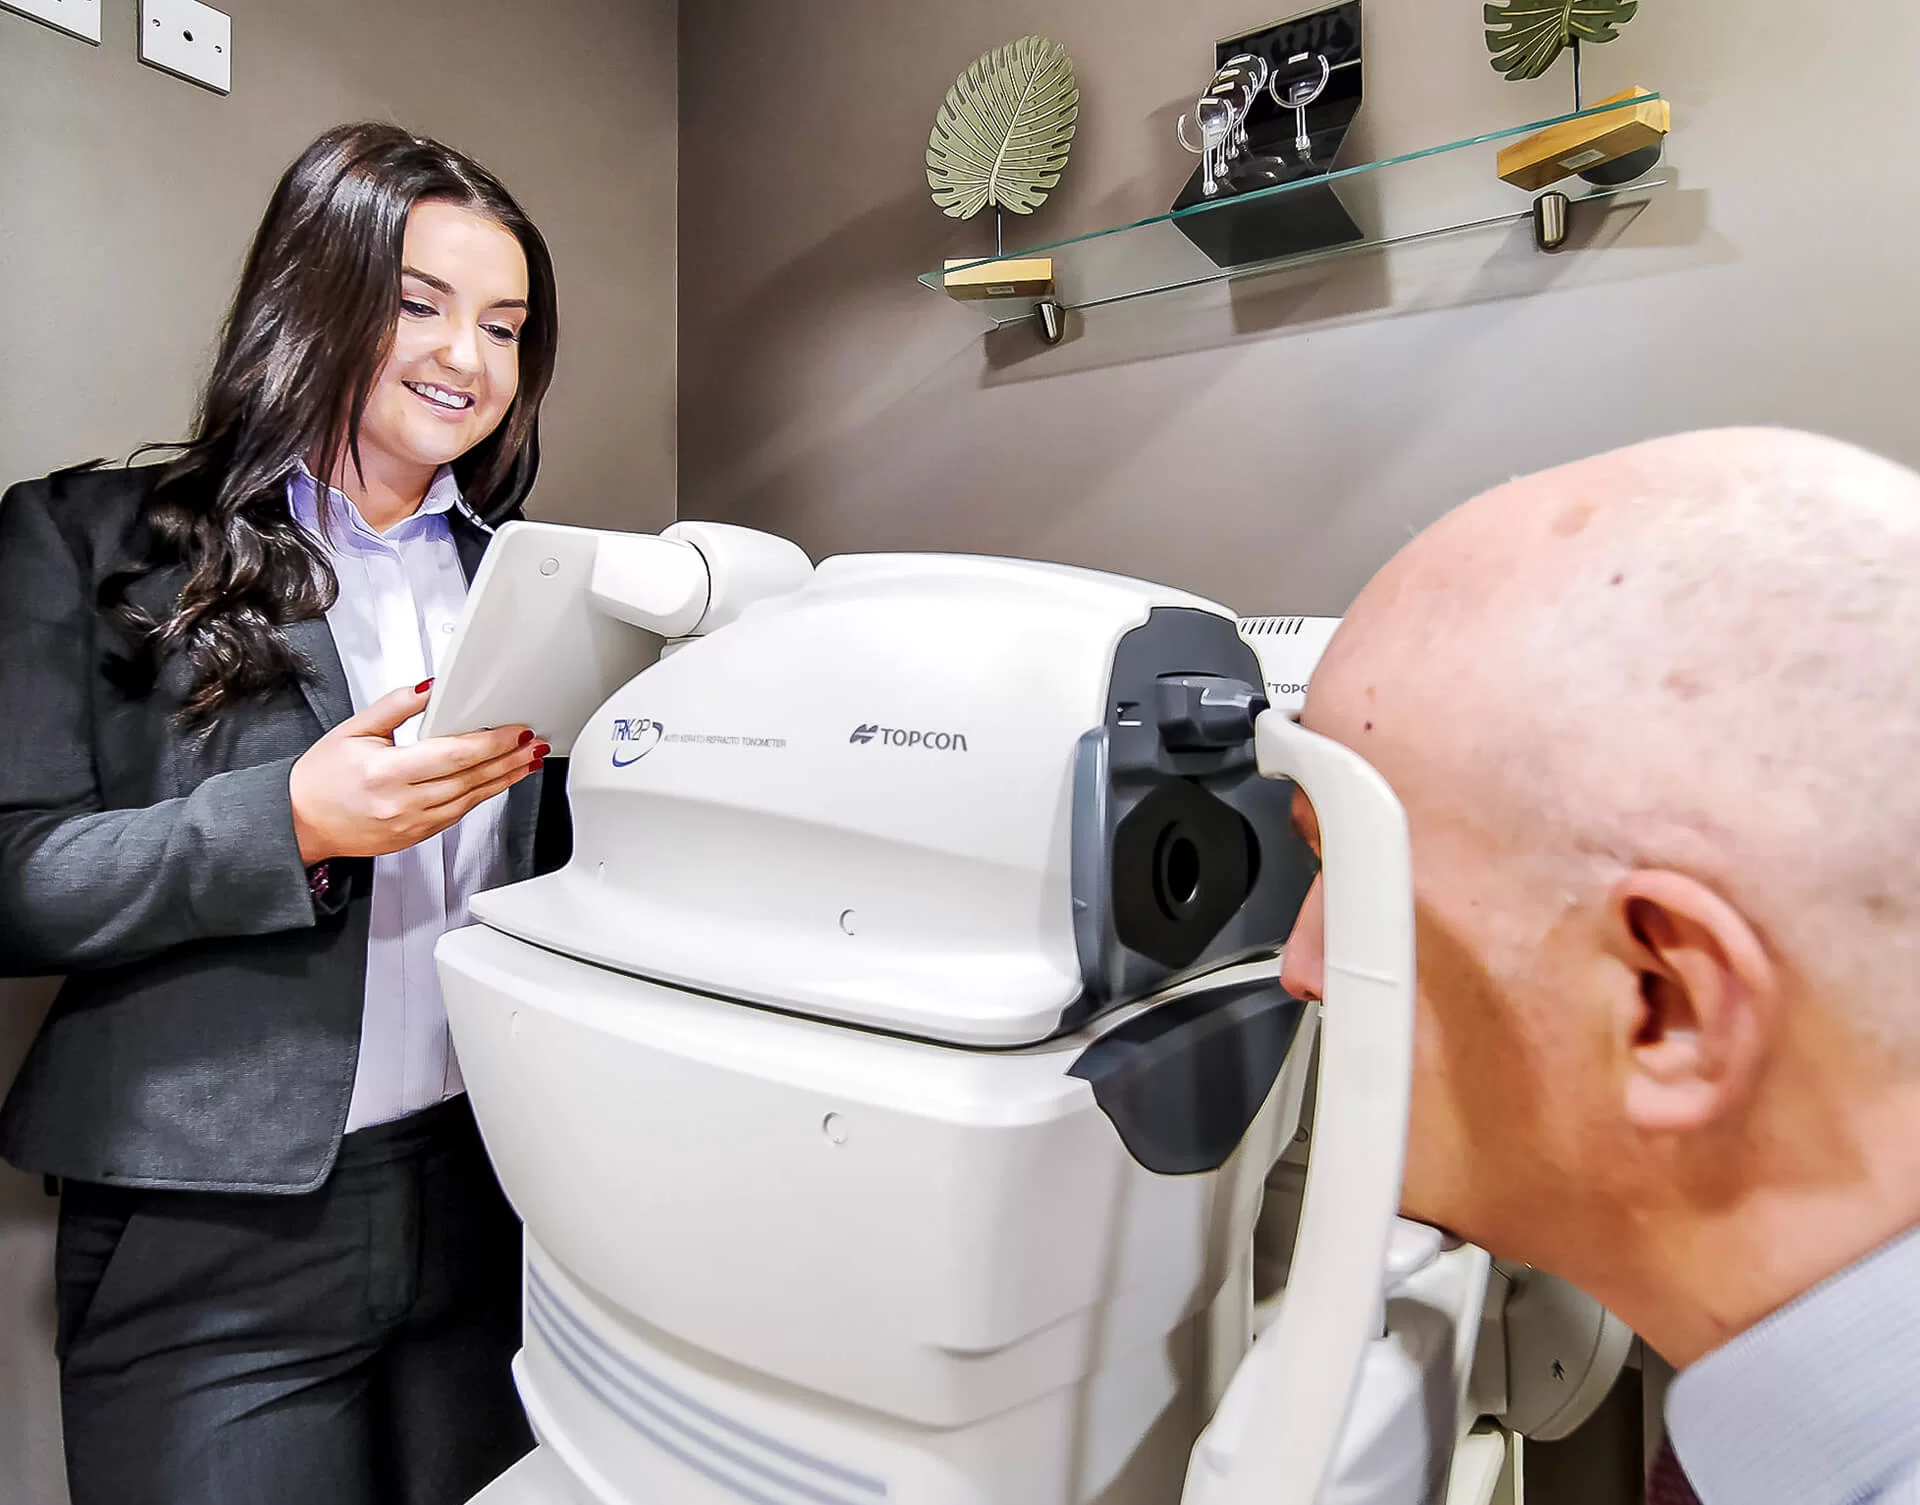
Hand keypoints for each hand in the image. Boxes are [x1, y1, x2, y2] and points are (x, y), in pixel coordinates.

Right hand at [289, 681, 545, 864]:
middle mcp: (402, 802)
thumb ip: (396, 706)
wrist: (299, 824)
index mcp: (386, 772)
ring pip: (470, 800)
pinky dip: (481, 797)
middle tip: (532, 743)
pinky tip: (497, 783)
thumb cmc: (320, 778)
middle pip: (469, 779)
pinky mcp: (415, 837)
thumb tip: (431, 688)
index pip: (452, 755)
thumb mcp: (353, 730)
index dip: (490, 743)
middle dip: (507, 759)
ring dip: (503, 779)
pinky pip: (457, 815)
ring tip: (526, 761)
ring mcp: (411, 824)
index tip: (514, 731)